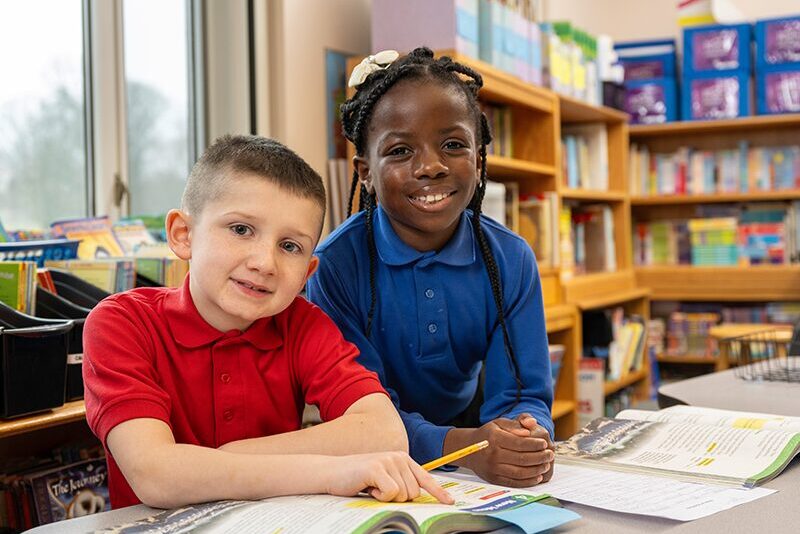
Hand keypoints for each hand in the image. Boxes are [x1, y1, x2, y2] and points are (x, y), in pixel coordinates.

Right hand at [324, 451, 453, 503]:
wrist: (332, 472)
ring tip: (372, 487)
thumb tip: (418, 497)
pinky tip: (368, 487)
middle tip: (379, 489)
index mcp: (402, 459)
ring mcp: (388, 461)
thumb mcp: (383, 478)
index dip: (438, 492)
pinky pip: (390, 493)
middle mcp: (398, 457)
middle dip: (398, 498)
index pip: (425, 478)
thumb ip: (400, 483)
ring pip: (403, 495)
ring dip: (386, 497)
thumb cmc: (358, 479)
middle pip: (413, 493)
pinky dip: (379, 496)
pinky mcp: (377, 468)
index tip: (450, 502)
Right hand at [444, 414, 553, 487]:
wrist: (469, 449)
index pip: (519, 443)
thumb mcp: (499, 423)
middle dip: (539, 457)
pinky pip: (514, 482)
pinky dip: (528, 481)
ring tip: (546, 465)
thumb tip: (531, 426)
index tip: (544, 443)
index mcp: (494, 438)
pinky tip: (537, 476)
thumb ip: (516, 423)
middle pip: (521, 458)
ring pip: (520, 472)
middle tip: (550, 454)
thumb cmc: (489, 434)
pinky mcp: (494, 479)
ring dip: (536, 470)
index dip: (534, 444)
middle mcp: (492, 454)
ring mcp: (493, 468)